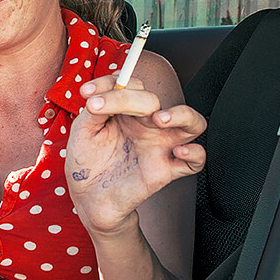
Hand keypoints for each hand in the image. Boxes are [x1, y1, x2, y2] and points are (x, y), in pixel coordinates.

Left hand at [66, 74, 205, 235]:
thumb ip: (93, 110)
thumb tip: (98, 96)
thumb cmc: (88, 161)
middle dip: (128, 98)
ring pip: (194, 122)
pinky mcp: (167, 169)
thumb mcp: (83, 130)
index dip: (110, 83)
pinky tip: (178, 151)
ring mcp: (160, 145)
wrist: (88, 197)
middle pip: (153, 99)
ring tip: (159, 118)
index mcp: (128, 111)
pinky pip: (196, 161)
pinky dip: (194, 154)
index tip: (86, 94)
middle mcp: (147, 124)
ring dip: (182, 115)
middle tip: (100, 106)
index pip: (131, 84)